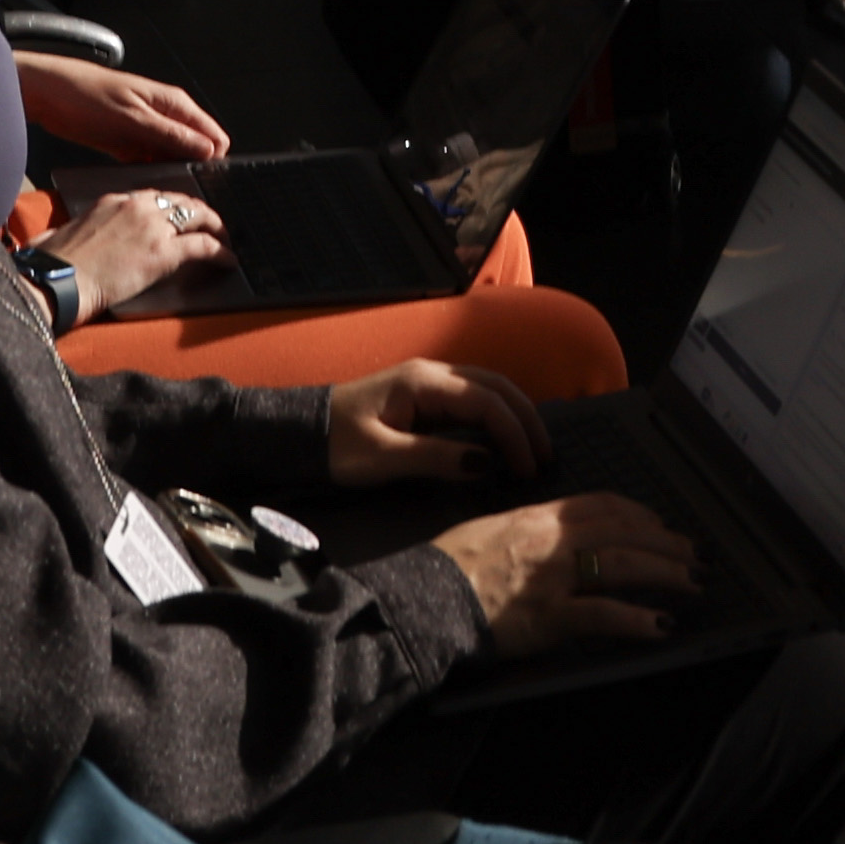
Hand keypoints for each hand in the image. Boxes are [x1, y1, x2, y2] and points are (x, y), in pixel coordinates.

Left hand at [16, 53, 229, 164]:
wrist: (47, 94)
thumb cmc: (87, 95)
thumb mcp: (133, 118)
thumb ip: (171, 135)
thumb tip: (208, 149)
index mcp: (174, 102)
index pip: (213, 135)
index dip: (211, 159)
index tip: (198, 179)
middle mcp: (165, 115)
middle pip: (194, 149)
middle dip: (188, 168)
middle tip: (171, 184)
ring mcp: (147, 129)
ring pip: (171, 158)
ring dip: (165, 172)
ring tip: (151, 182)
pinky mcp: (128, 142)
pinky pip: (148, 161)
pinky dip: (145, 171)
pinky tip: (136, 179)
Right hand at [46, 184, 224, 303]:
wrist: (56, 281)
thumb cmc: (50, 265)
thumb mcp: (60, 235)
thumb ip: (71, 232)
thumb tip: (55, 240)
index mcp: (112, 201)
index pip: (151, 196)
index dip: (169, 206)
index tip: (176, 215)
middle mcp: (136, 207)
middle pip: (178, 200)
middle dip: (196, 211)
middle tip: (206, 223)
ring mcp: (153, 227)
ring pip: (196, 216)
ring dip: (214, 226)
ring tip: (222, 238)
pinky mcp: (164, 252)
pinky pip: (203, 246)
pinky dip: (220, 252)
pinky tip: (227, 260)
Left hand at [326, 357, 547, 491]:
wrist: (299, 434)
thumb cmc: (336, 446)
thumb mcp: (383, 458)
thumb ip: (436, 459)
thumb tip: (486, 464)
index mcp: (424, 383)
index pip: (486, 401)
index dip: (513, 433)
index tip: (528, 468)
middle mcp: (432, 375)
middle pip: (496, 386)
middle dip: (526, 419)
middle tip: (545, 457)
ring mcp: (428, 385)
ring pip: (487, 390)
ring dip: (514, 416)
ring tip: (533, 450)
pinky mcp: (423, 400)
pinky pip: (472, 402)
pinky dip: (496, 418)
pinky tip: (504, 441)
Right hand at [437, 495, 692, 657]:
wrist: (422, 596)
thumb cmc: (447, 567)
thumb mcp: (492, 530)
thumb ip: (529, 530)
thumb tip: (558, 536)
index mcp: (538, 517)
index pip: (602, 505)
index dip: (639, 514)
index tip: (661, 525)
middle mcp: (553, 541)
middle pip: (625, 533)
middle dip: (668, 545)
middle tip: (696, 555)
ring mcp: (554, 578)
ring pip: (625, 566)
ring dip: (667, 575)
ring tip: (694, 584)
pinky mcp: (550, 616)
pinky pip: (605, 615)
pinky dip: (638, 620)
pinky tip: (662, 627)